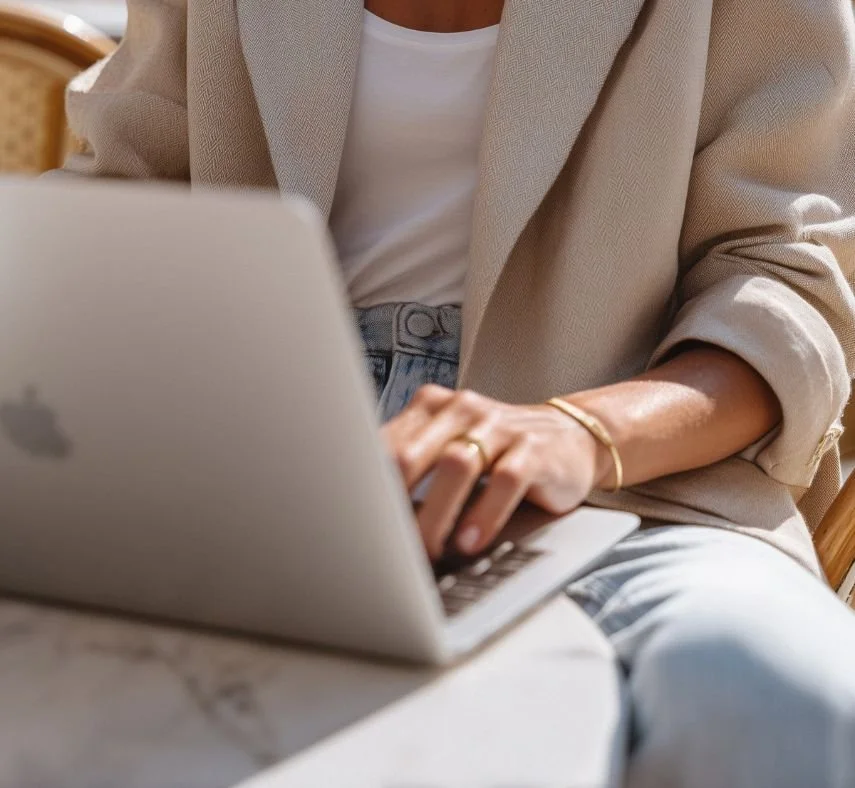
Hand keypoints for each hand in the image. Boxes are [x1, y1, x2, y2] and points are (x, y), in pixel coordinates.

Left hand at [381, 385, 609, 559]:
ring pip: (456, 466)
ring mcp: (500, 425)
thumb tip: (369, 517)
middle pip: (412, 454)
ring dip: (436, 515)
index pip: (385, 444)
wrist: (571, 437)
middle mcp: (462, 408)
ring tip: (428, 551)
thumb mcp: (451, 448)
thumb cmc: (498, 451)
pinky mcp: (535, 447)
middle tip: (386, 546)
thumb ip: (415, 468)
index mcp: (431, 406)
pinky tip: (471, 542)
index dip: (366, 486)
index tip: (354, 523)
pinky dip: (484, 514)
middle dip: (394, 505)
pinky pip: (505, 480)